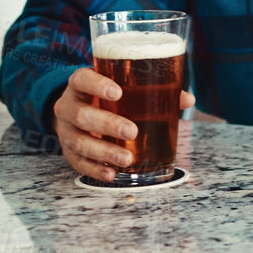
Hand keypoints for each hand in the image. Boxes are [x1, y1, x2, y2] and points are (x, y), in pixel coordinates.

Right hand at [52, 66, 195, 182]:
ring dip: (104, 152)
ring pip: (79, 141)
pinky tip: (112, 173)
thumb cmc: (106, 96)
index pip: (82, 79)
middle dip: (107, 124)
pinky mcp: (68, 150)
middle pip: (82, 115)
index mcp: (81, 84)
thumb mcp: (122, 86)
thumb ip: (153, 90)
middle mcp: (69, 105)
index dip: (97, 85)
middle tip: (132, 131)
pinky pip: (77, 162)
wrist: (77, 109)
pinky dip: (95, 169)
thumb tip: (187, 99)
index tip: (118, 93)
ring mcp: (65, 130)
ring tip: (127, 159)